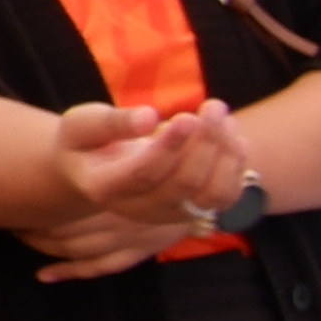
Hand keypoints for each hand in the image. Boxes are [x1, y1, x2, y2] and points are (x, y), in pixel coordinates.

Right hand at [21, 100, 243, 274]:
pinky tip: (234, 137)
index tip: (187, 117)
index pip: (143, 173)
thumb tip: (147, 117)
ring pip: (212, 195)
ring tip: (225, 119)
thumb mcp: (84, 124)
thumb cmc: (88, 141)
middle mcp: (140, 208)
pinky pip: (226, 197)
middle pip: (184, 183)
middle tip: (214, 106)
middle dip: (205, 142)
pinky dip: (236, 167)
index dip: (169, 147)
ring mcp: (170, 214)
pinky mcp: (194, 210)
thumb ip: (113, 122)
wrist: (97, 168)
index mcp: (105, 187)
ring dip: (226, 155)